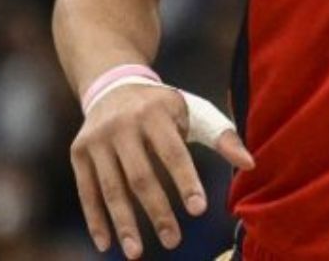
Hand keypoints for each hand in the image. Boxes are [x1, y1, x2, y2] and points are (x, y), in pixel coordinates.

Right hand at [68, 84, 255, 257]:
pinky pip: (87, 190)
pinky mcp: (79, 151)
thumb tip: (250, 164)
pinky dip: (95, 219)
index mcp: (156, 112)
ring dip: (124, 224)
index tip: (198, 211)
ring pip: (111, 188)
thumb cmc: (163, 107)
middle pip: (141, 176)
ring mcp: (97, 139)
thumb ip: (222, 136)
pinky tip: (106, 243)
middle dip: (157, 212)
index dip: (186, 182)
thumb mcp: (193, 111)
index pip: (173, 152)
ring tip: (137, 253)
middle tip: (173, 241)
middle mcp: (122, 125)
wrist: (113, 85)